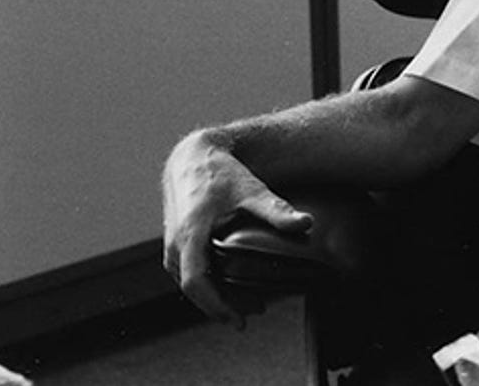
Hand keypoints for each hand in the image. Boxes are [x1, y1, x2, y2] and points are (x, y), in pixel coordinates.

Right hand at [161, 131, 312, 327]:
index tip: (238, 320)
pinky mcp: (174, 243)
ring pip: (190, 282)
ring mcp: (171, 245)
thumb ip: (277, 211)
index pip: (195, 282)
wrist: (192, 157)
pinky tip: (230, 286)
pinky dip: (207, 284)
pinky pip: (187, 272)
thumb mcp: (252, 191)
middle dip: (222, 305)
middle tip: (255, 312)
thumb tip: (307, 224)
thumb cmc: (221, 173)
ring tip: (249, 304)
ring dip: (215, 296)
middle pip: (193, 289)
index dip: (215, 305)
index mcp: (190, 234)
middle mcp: (174, 244)